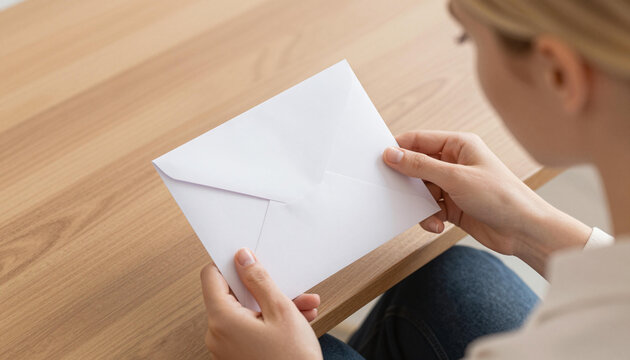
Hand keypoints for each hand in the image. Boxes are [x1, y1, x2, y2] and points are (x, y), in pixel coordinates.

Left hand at [200, 248, 322, 359]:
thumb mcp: (281, 311)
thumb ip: (259, 280)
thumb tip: (243, 258)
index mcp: (222, 320)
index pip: (211, 277)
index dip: (229, 263)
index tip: (247, 257)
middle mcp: (218, 335)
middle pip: (234, 296)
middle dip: (264, 287)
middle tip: (287, 284)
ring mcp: (227, 348)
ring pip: (248, 313)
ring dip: (275, 305)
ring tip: (303, 306)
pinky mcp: (238, 356)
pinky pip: (251, 330)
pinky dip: (272, 322)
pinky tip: (299, 320)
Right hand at [383, 130, 590, 274]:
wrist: (524, 231)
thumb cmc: (501, 197)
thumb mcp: (456, 178)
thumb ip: (420, 166)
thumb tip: (392, 154)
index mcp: (458, 145)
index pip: (418, 140)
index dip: (398, 149)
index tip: (379, 161)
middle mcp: (454, 162)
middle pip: (416, 166)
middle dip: (407, 181)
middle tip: (395, 192)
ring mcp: (453, 185)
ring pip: (420, 189)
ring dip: (419, 203)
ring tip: (427, 213)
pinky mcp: (452, 206)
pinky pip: (428, 207)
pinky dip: (428, 217)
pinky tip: (438, 225)